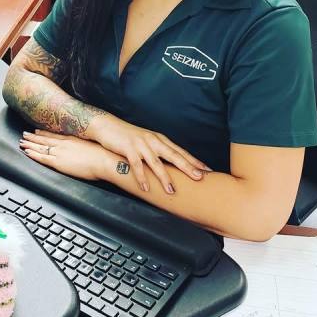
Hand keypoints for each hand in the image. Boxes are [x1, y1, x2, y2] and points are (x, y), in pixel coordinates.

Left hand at [19, 130, 111, 180]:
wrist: (105, 160)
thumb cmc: (103, 154)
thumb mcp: (92, 144)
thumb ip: (83, 144)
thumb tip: (83, 147)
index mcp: (71, 139)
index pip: (54, 135)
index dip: (44, 133)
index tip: (36, 130)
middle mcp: (64, 143)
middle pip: (44, 139)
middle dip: (33, 137)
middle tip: (24, 134)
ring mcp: (60, 152)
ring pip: (40, 147)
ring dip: (30, 144)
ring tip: (22, 142)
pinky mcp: (59, 162)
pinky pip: (42, 157)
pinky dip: (33, 154)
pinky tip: (27, 152)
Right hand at [89, 117, 211, 192]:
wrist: (108, 126)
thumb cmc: (128, 137)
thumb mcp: (146, 142)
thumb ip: (158, 152)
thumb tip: (172, 167)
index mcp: (159, 139)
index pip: (180, 151)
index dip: (194, 161)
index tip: (207, 170)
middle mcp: (153, 141)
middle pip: (173, 155)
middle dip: (187, 167)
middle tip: (200, 178)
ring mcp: (141, 144)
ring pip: (156, 163)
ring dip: (165, 177)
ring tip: (172, 191)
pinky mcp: (128, 149)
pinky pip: (137, 166)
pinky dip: (142, 178)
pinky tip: (146, 188)